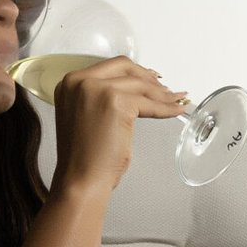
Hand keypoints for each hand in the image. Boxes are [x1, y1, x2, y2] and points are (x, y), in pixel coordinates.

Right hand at [50, 56, 188, 197]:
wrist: (81, 179)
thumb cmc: (84, 158)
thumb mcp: (86, 116)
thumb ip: (100, 98)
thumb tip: (133, 90)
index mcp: (70, 83)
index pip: (109, 68)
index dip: (133, 73)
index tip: (149, 79)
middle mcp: (80, 81)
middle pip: (125, 67)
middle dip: (148, 77)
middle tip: (165, 89)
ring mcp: (97, 89)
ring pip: (140, 85)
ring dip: (161, 94)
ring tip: (174, 102)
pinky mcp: (116, 102)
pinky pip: (149, 103)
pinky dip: (165, 108)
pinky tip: (175, 111)